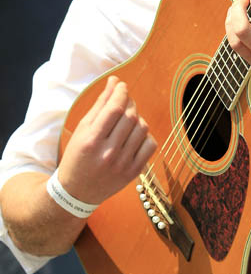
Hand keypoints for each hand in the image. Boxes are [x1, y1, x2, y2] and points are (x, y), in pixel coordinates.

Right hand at [58, 76, 156, 204]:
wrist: (77, 192)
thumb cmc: (77, 156)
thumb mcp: (82, 129)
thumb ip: (100, 105)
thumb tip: (115, 82)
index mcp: (91, 141)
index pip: (114, 109)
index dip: (121, 92)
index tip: (122, 86)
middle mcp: (108, 153)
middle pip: (130, 117)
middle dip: (130, 102)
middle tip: (125, 100)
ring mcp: (123, 164)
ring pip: (142, 128)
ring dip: (138, 118)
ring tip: (128, 119)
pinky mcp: (134, 172)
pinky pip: (151, 145)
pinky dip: (145, 135)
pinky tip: (134, 135)